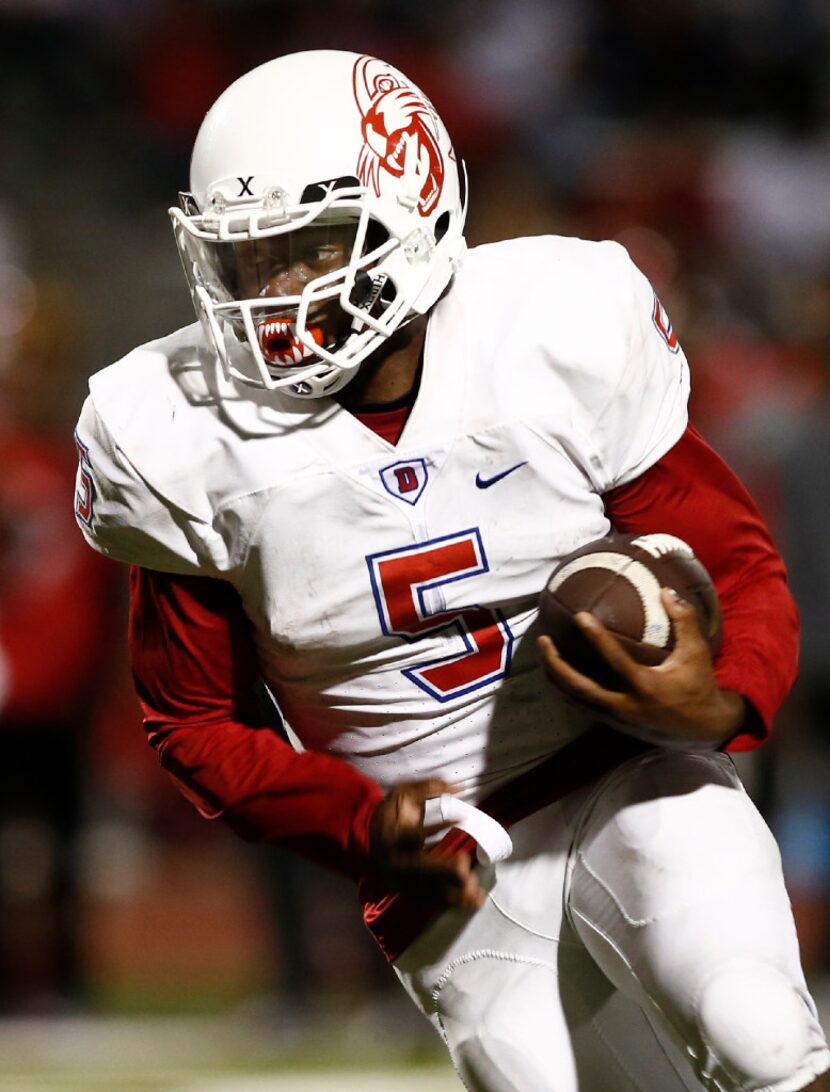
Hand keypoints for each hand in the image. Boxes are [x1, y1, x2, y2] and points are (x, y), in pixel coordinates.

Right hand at [369, 778, 484, 911]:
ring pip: (428, 890)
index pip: (414, 833)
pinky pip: (429, 901)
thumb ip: (429, 788)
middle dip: (444, 871)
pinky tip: (468, 904)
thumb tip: (459, 787)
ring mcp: (401, 878)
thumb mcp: (404, 794)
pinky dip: (449, 904)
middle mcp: (397, 859)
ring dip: (452, 894)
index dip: (436, 826)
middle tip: (466, 869)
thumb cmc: (391, 814)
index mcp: (395, 834)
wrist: (367, 839)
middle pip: (421, 869)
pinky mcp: (407, 890)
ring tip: (477, 895)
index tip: (461, 817)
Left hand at [538, 588, 744, 750]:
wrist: (704, 730)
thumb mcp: (697, 652)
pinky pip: (582, 705)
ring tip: (542, 653)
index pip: (615, 659)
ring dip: (555, 677)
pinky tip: (557, 672)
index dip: (596, 637)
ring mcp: (616, 718)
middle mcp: (626, 704)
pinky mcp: (613, 724)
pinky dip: (566, 689)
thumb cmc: (699, 685)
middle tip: (542, 640)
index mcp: (646, 686)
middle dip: (556, 664)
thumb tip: (666, 590)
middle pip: (579, 687)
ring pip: (575, 699)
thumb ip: (684, 620)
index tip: (579, 616)